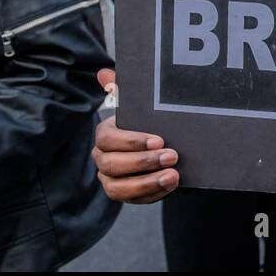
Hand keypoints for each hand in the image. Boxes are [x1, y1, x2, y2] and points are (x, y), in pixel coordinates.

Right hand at [92, 69, 179, 203]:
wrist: (160, 143)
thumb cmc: (146, 120)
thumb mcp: (138, 103)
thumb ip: (121, 88)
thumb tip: (104, 74)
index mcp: (104, 135)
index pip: (109, 140)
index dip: (132, 141)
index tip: (159, 139)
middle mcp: (102, 159)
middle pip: (113, 165)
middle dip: (143, 162)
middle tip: (172, 156)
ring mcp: (111, 180)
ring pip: (119, 188)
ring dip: (147, 183)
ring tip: (173, 176)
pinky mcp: (125, 195)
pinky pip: (135, 200)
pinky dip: (152, 194)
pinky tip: (170, 186)